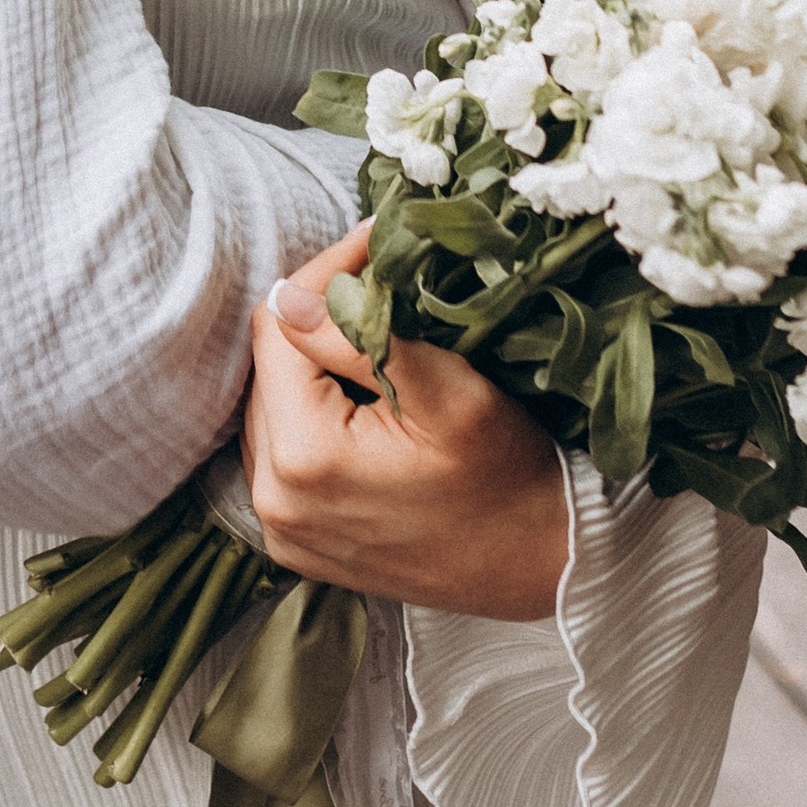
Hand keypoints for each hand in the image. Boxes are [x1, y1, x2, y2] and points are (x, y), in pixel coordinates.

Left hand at [242, 233, 570, 621]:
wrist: (539, 560)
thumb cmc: (507, 474)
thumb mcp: (449, 392)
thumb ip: (360, 338)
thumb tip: (288, 295)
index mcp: (304, 456)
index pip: (278, 326)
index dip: (322, 276)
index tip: (370, 246)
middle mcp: (274, 499)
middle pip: (267, 368)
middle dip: (315, 319)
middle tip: (374, 284)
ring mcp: (281, 528)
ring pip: (269, 407)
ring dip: (309, 368)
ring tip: (367, 340)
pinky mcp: (294, 541)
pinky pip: (278, 454)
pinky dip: (308, 417)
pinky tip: (354, 402)